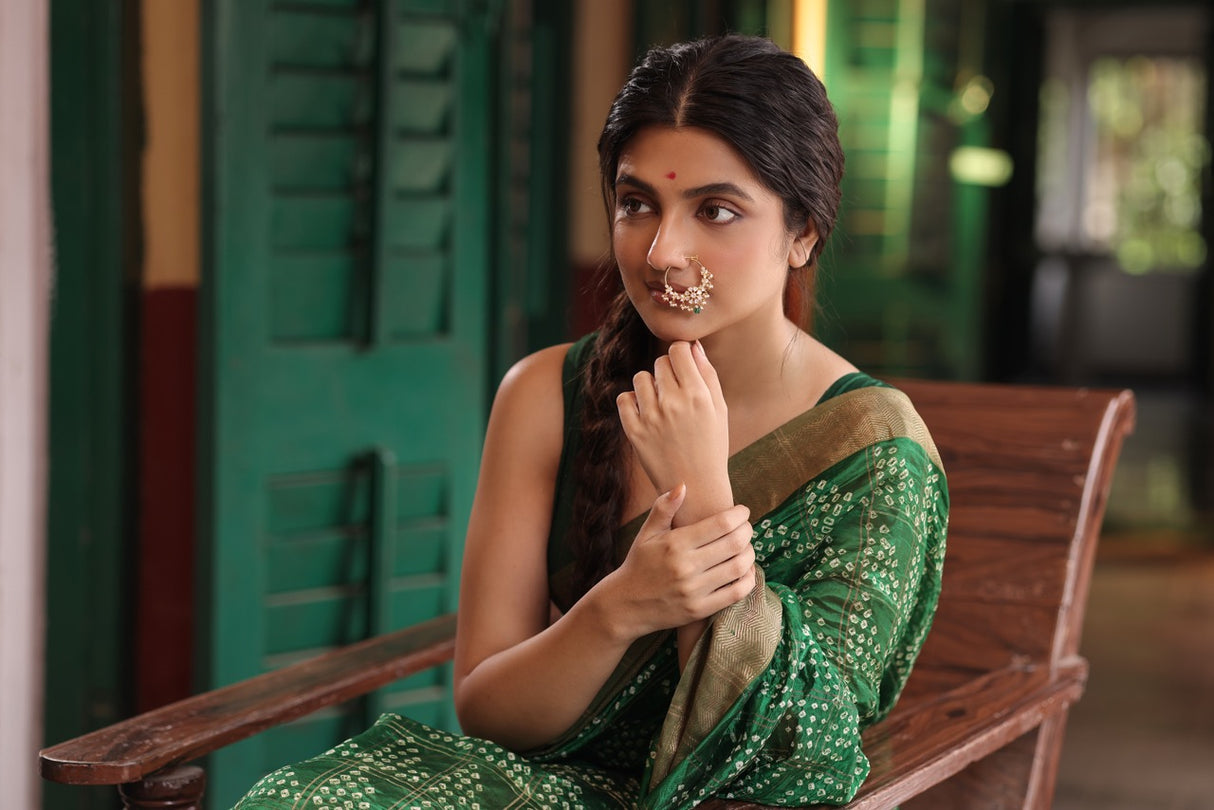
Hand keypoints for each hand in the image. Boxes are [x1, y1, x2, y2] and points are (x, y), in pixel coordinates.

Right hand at [597, 484, 755, 638]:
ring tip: (745, 547)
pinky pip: (736, 593)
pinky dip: (748, 579)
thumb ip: (663, 508)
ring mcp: (694, 591)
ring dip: (749, 553)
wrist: (626, 604)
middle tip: (746, 527)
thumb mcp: (646, 533)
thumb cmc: (639, 563)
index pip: (721, 524)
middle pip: (735, 543)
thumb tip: (683, 485)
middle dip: (747, 531)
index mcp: (675, 544)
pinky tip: (745, 571)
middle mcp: (686, 567)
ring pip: (739, 567)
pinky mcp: (700, 610)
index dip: (739, 515)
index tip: (742, 511)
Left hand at [616, 341, 730, 517]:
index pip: (678, 350)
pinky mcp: (634, 431)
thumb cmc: (711, 445)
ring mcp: (651, 417)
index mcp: (698, 395)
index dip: (680, 354)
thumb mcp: (719, 410)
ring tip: (660, 403)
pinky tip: (645, 412)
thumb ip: (707, 375)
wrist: (695, 486)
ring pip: (640, 378)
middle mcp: (673, 403)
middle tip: (675, 392)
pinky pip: (624, 399)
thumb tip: (693, 345)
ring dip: (649, 386)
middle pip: (660, 362)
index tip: (682, 366)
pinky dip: (632, 402)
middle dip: (667, 371)